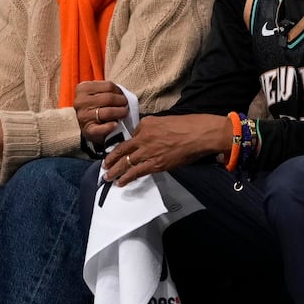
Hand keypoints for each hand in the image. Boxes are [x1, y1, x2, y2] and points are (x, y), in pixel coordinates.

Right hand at [74, 80, 128, 145]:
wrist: (87, 125)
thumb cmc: (94, 106)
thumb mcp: (96, 93)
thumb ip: (107, 90)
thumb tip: (123, 92)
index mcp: (82, 88)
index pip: (109, 86)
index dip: (119, 91)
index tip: (122, 95)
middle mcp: (81, 102)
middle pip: (109, 98)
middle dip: (122, 101)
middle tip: (126, 105)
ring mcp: (83, 116)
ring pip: (108, 112)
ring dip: (120, 112)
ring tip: (124, 112)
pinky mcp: (88, 130)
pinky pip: (102, 128)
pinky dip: (111, 126)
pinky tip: (115, 124)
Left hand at [102, 114, 229, 186]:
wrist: (199, 134)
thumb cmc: (188, 126)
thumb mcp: (165, 121)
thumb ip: (153, 129)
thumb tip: (148, 140)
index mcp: (146, 124)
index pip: (130, 136)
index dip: (123, 147)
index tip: (118, 152)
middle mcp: (143, 137)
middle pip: (122, 150)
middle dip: (111, 159)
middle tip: (104, 165)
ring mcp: (148, 151)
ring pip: (126, 162)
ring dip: (115, 171)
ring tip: (107, 176)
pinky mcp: (155, 163)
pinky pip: (136, 172)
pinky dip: (126, 177)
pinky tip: (120, 182)